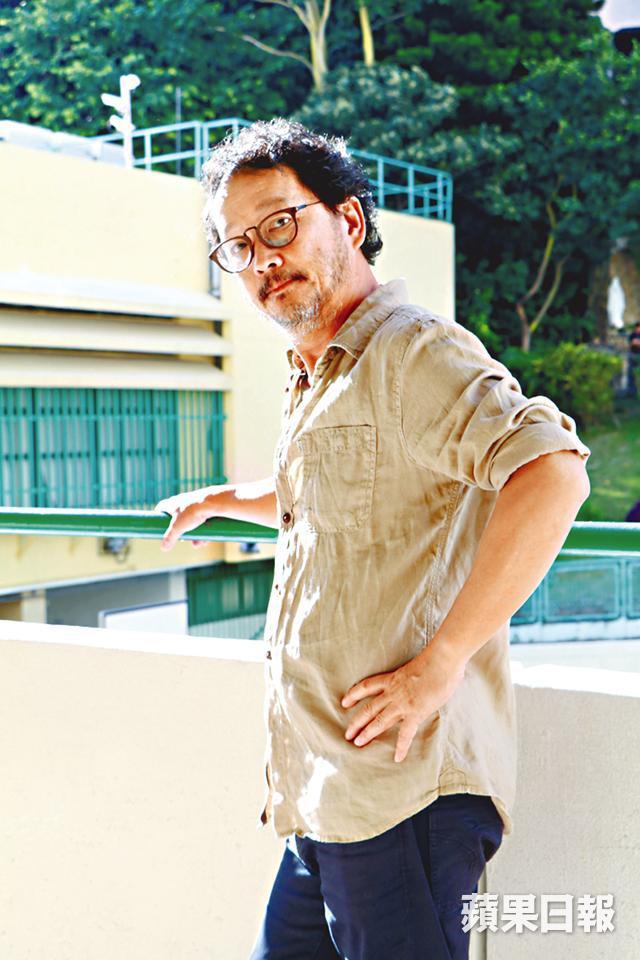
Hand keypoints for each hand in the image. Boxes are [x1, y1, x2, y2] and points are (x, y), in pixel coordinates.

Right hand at [154, 491, 213, 550]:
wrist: (213, 503)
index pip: (161, 508)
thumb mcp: (177, 528)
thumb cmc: (192, 512)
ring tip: (196, 543)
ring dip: (193, 533)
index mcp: (172, 503)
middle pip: (177, 517)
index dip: (159, 517)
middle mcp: (183, 502)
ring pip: (191, 521)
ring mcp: (195, 504)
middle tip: (180, 537)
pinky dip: (203, 531)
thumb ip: (169, 538)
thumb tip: (163, 548)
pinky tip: (204, 541)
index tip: (158, 526)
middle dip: (179, 530)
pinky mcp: (207, 508)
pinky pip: (203, 521)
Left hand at [341, 643, 465, 762]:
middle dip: (356, 722)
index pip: (367, 686)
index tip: (344, 702)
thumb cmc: (434, 658)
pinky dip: (401, 747)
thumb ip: (411, 676)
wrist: (442, 659)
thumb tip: (418, 681)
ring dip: (367, 733)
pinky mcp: (415, 712)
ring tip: (357, 743)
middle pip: (369, 708)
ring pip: (379, 721)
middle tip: (347, 734)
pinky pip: (405, 734)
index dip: (354, 694)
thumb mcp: (414, 666)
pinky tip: (397, 758)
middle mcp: (393, 692)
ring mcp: (402, 703)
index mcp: (392, 679)